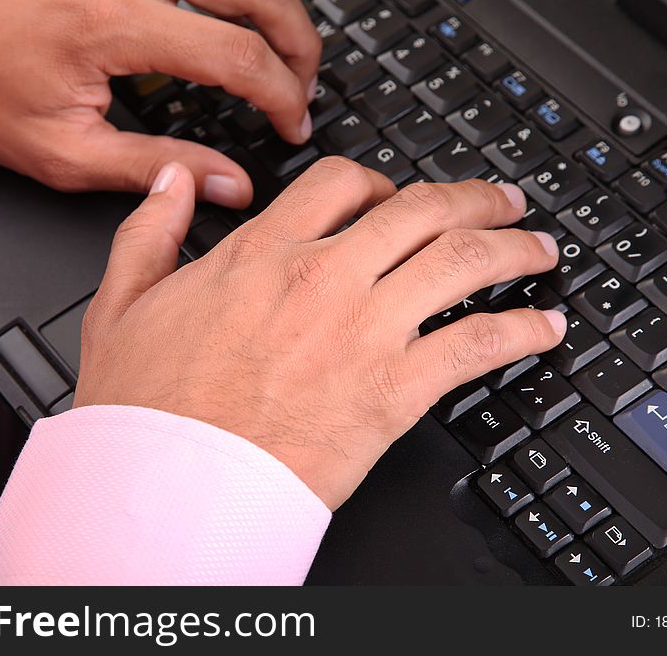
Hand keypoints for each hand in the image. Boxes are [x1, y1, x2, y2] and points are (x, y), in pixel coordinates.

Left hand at [0, 0, 319, 204]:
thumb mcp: (62, 153)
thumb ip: (154, 169)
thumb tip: (228, 185)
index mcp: (116, 26)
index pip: (237, 56)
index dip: (282, 97)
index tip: (293, 128)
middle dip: (300, 45)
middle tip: (304, 92)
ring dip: (276, 10)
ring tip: (283, 58)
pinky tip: (238, 20)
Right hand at [74, 159, 565, 509]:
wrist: (171, 486)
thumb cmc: (149, 408)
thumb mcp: (122, 302)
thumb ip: (148, 231)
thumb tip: (169, 181)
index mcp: (263, 255)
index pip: (342, 183)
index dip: (379, 181)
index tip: (395, 195)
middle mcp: (323, 278)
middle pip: (422, 210)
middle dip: (473, 199)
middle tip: (501, 202)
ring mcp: (365, 330)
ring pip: (462, 261)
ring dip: (513, 248)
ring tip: (540, 248)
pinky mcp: (394, 390)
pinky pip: (477, 344)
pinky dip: (521, 331)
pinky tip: (544, 330)